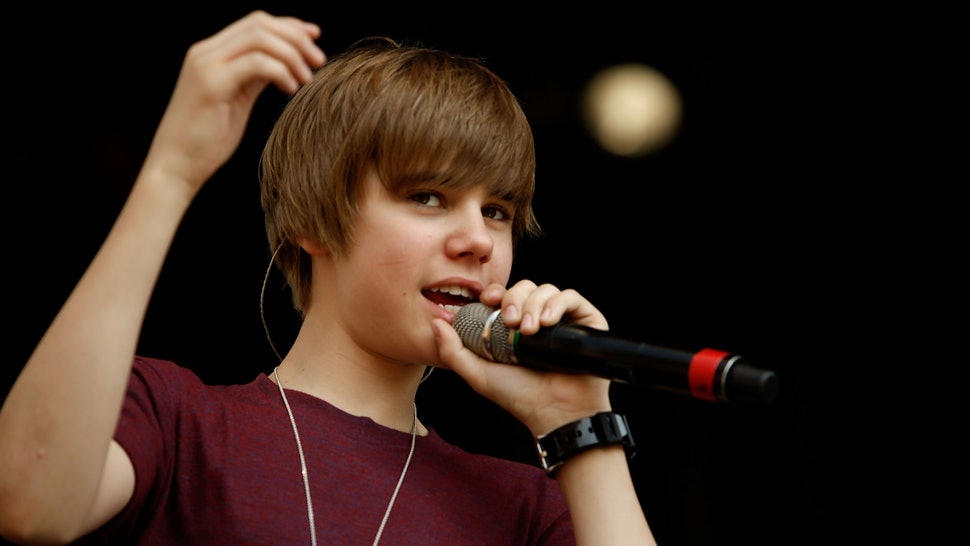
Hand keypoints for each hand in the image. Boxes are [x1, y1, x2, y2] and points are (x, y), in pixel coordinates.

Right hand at [141, 11, 325, 199]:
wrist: (176, 166)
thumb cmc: (208, 139)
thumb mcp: (237, 99)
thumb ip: (255, 76)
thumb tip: (284, 63)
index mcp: (211, 52)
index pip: (256, 23)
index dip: (289, 26)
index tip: (315, 39)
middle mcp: (206, 52)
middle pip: (260, 24)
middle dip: (296, 38)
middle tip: (319, 61)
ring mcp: (206, 65)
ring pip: (260, 39)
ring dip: (292, 55)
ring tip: (307, 79)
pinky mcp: (212, 84)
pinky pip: (256, 64)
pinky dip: (281, 72)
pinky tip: (290, 90)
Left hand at [432, 280, 612, 436]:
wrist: (555, 412)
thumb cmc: (519, 396)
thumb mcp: (478, 374)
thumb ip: (453, 351)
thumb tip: (436, 323)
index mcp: (514, 327)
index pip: (505, 295)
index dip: (496, 292)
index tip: (488, 300)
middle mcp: (538, 320)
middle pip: (525, 287)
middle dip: (514, 298)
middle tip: (510, 322)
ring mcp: (562, 320)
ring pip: (547, 289)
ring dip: (534, 304)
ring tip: (530, 330)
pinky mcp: (586, 322)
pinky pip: (572, 297)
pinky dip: (557, 304)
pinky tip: (547, 322)